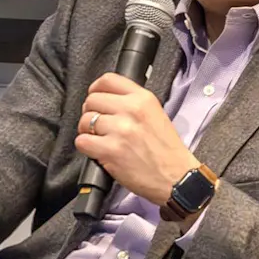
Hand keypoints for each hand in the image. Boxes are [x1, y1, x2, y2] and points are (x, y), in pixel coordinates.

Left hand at [76, 72, 198, 216]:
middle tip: (98, 125)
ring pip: (84, 121)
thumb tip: (108, 100)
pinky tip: (98, 151)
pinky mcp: (111, 151)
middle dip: (90, 112)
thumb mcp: (157, 115)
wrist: (176, 178)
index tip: (96, 97)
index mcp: (144, 99)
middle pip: (92, 100)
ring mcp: (120, 130)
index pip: (108, 80)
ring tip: (100, 140)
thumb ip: (134, 103)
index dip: (96, 89)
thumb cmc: (167, 151)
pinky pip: (82, 141)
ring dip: (87, 131)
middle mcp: (131, 110)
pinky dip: (86, 147)